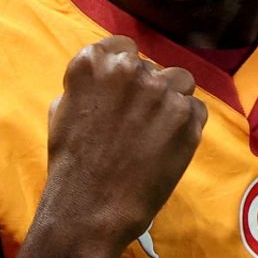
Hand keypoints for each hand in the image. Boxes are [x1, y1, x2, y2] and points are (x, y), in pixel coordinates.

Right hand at [38, 36, 207, 257]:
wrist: (90, 210)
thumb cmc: (71, 165)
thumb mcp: (61, 112)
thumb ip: (87, 86)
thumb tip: (104, 79)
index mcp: (93, 62)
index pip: (123, 47)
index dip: (125, 70)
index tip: (125, 89)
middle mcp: (128, 69)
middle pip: (152, 68)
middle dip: (147, 90)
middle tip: (137, 122)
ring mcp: (161, 91)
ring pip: (180, 82)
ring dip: (171, 101)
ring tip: (157, 132)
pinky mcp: (186, 117)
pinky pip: (196, 110)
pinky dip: (187, 126)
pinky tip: (168, 147)